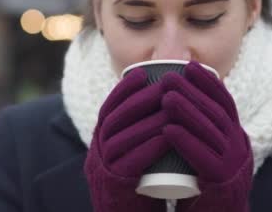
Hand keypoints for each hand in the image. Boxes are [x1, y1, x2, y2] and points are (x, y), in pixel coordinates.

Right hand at [84, 67, 170, 211]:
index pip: (109, 106)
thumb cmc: (136, 169)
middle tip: (166, 87)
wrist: (126, 207)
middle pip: (118, 118)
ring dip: (150, 121)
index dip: (124, 88)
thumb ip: (137, 121)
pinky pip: (131, 162)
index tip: (143, 73)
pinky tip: (167, 137)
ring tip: (173, 108)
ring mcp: (106, 165)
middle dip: (142, 99)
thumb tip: (158, 88)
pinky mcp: (117, 182)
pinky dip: (149, 148)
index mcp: (102, 133)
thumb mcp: (131, 142)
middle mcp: (99, 146)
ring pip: (125, 137)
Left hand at [161, 62, 252, 211]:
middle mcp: (239, 146)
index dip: (208, 83)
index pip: (225, 102)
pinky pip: (205, 158)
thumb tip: (179, 93)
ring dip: (187, 111)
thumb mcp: (207, 148)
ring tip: (165, 98)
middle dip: (192, 92)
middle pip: (216, 113)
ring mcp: (234, 164)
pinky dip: (186, 142)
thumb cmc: (204, 178)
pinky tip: (168, 130)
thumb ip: (200, 126)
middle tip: (167, 78)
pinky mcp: (223, 181)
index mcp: (236, 134)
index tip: (189, 66)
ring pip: (211, 131)